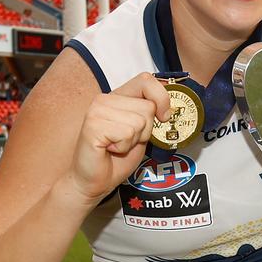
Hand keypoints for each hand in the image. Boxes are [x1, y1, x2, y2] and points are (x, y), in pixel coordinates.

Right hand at [68, 73, 170, 202]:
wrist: (94, 181)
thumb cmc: (116, 159)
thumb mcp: (141, 133)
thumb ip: (150, 116)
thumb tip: (168, 108)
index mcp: (117, 97)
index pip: (146, 80)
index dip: (161, 98)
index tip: (163, 117)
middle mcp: (105, 99)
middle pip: (148, 107)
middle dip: (145, 130)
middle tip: (126, 141)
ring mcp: (97, 110)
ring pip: (140, 121)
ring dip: (134, 140)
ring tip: (117, 146)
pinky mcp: (93, 125)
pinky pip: (127, 133)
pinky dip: (124, 147)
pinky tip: (110, 149)